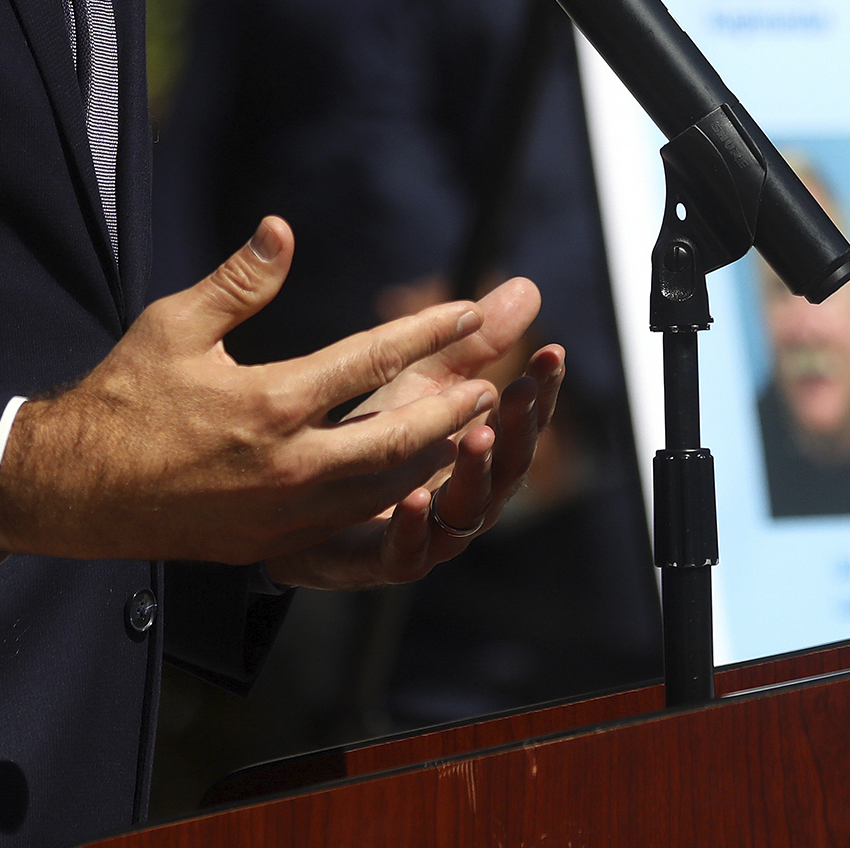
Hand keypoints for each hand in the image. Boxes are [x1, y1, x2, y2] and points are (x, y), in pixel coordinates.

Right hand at [0, 217, 519, 566]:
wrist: (77, 491)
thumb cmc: (124, 398)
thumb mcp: (175, 325)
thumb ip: (238, 280)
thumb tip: (283, 230)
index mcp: (267, 405)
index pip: (369, 361)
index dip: (425, 333)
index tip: (465, 311)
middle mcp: (286, 465)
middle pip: (397, 439)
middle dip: (451, 410)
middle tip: (491, 384)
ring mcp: (283, 513)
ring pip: (382, 488)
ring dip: (430, 458)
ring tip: (465, 429)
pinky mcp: (274, 542)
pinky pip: (350, 521)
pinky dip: (390, 497)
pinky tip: (408, 478)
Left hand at [264, 319, 566, 591]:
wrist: (299, 508)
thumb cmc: (370, 439)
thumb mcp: (423, 384)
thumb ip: (474, 345)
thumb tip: (528, 288)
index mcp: (478, 452)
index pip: (524, 422)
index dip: (542, 391)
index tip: (551, 352)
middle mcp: (464, 495)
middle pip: (508, 468)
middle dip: (519, 428)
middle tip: (521, 389)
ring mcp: (429, 533)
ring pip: (467, 511)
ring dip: (476, 473)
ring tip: (477, 434)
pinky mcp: (380, 562)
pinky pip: (408, 554)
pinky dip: (417, 530)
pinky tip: (415, 498)